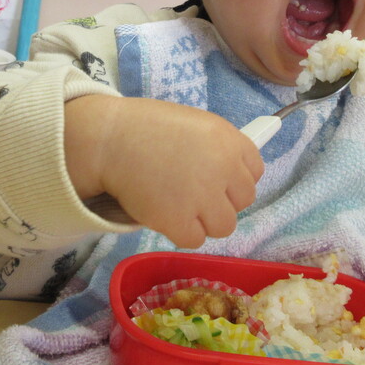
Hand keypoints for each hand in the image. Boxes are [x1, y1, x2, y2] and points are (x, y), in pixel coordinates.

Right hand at [64, 94, 264, 247]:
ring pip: (225, 226)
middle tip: (195, 193)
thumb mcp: (195, 124)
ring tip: (180, 206)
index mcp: (229, 140)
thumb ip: (218, 148)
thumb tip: (232, 174)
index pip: (255, 171)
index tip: (218, 179)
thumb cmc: (147, 127)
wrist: (110, 139)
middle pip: (244, 200)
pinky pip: (195, 239)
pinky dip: (180, 232)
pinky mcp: (180, 222)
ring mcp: (203, 198)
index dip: (235, 177)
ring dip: (205, 220)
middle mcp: (223, 169)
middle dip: (222, 199)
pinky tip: (165, 214)